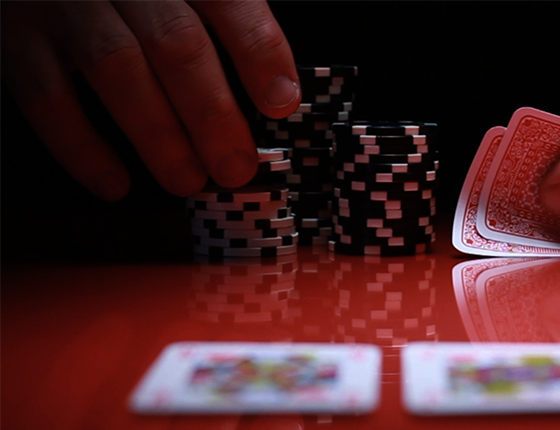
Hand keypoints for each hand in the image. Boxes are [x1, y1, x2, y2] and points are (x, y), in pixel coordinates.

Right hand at [0, 0, 300, 199]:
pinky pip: (45, 94)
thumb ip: (219, 17)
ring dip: (158, 136)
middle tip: (236, 166)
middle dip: (212, 113)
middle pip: (176, 43)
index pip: (226, 0)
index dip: (258, 52)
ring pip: (118, 68)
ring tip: (187, 180)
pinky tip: (114, 183)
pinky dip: (80, 146)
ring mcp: (62, 2)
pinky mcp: (14, 33)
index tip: (282, 102)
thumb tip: (272, 88)